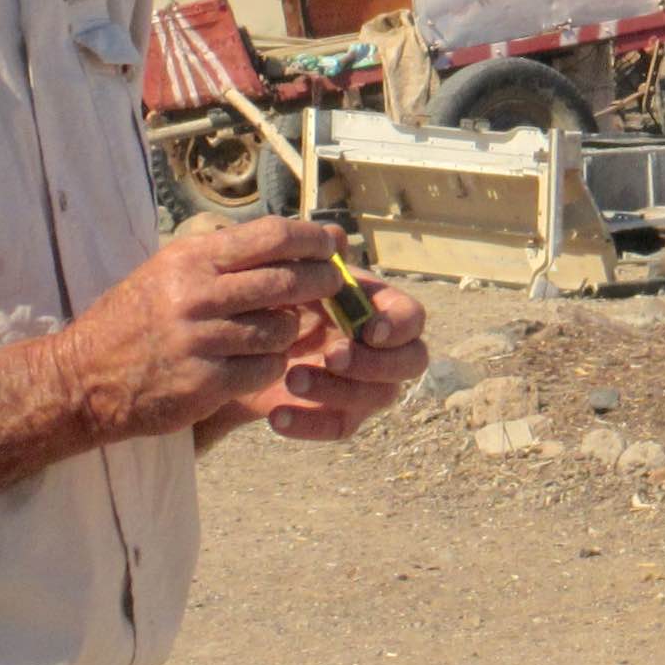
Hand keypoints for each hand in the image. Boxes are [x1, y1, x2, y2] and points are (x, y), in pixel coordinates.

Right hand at [50, 218, 342, 442]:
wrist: (80, 379)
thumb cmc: (134, 320)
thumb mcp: (169, 272)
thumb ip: (226, 258)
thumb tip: (296, 237)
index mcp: (190, 259)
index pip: (273, 236)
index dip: (314, 238)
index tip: (335, 242)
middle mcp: (196, 294)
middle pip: (288, 280)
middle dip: (322, 282)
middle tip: (334, 285)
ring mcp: (201, 340)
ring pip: (282, 328)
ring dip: (289, 331)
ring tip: (276, 332)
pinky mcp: (205, 383)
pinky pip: (266, 368)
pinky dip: (270, 366)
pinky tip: (254, 364)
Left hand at [220, 252, 429, 441]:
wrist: (251, 345)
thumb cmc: (286, 302)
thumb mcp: (297, 277)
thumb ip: (315, 260)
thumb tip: (331, 236)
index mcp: (383, 311)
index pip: (413, 319)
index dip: (400, 325)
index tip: (371, 330)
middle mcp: (387, 351)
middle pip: (409, 363)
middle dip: (374, 362)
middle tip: (331, 355)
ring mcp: (369, 387)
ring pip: (377, 397)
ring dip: (337, 390)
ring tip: (290, 379)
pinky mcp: (343, 416)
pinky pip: (340, 427)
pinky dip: (309, 425)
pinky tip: (276, 417)